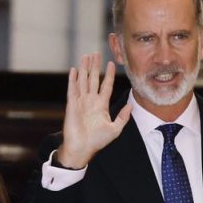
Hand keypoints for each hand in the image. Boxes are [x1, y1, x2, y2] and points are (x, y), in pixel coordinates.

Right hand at [57, 52, 132, 167]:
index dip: (109, 75)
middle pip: (93, 79)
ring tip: (86, 56)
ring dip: (84, 68)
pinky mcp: (72, 105)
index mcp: (101, 105)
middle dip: (95, 66)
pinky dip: (73, 80)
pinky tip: (74, 70)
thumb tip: (131, 105)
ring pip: (83, 81)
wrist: (82, 148)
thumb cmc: (97, 141)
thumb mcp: (115, 129)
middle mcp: (91, 101)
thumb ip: (123, 117)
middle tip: (96, 53)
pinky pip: (72, 90)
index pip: (106, 86)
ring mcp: (81, 102)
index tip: (112, 63)